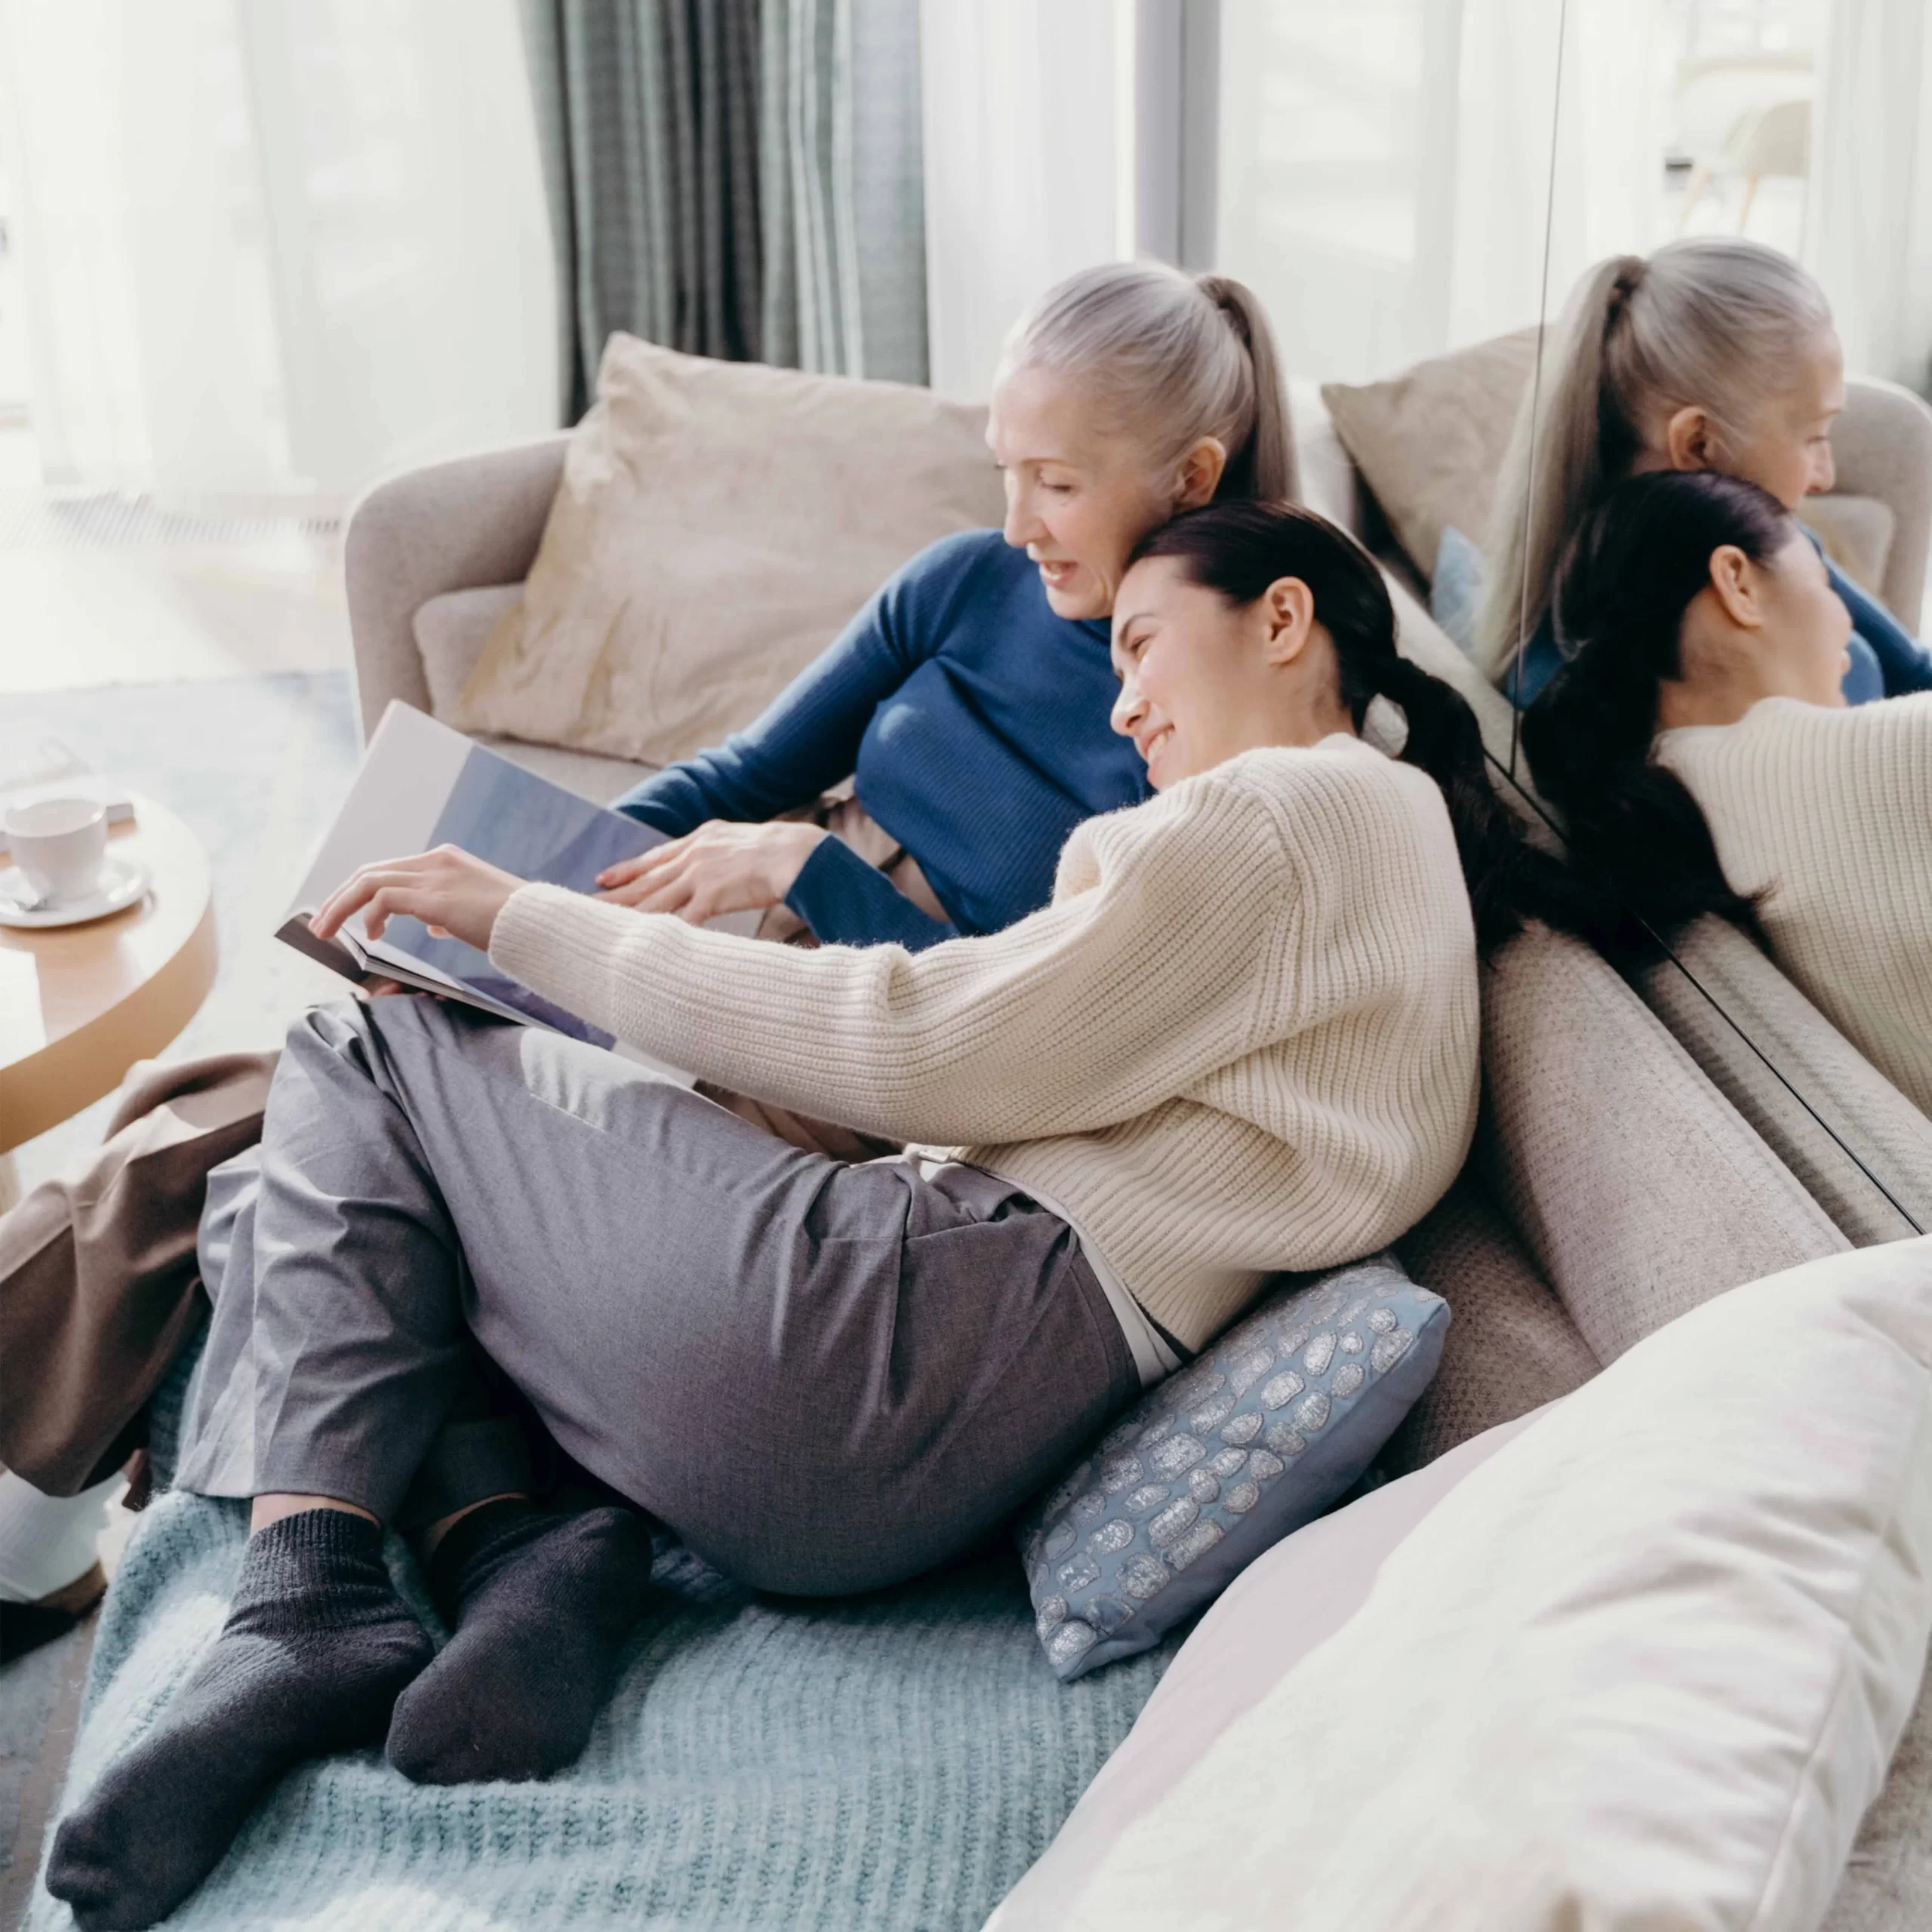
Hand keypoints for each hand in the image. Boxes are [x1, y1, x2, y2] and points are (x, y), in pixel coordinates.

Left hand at [310, 846, 524, 953]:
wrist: (539, 923)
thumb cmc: (514, 923)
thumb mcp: (475, 913)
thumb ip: (448, 913)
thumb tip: (430, 924)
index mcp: (445, 861)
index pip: (390, 869)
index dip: (361, 891)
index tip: (347, 914)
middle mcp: (436, 862)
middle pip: (371, 871)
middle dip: (340, 897)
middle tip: (322, 923)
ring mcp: (434, 877)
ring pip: (369, 882)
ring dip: (341, 907)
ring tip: (328, 931)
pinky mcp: (434, 897)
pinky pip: (384, 898)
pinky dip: (370, 916)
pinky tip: (373, 936)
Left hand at [595, 821, 824, 923]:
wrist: (798, 854)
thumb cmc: (780, 851)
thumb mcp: (742, 841)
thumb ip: (722, 852)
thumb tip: (718, 867)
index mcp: (702, 839)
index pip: (656, 857)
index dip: (628, 869)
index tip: (604, 876)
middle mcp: (695, 855)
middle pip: (647, 879)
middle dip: (616, 892)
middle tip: (587, 901)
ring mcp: (701, 875)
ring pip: (655, 898)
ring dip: (627, 912)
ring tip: (602, 921)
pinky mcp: (713, 896)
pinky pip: (681, 918)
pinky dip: (662, 930)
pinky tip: (644, 942)